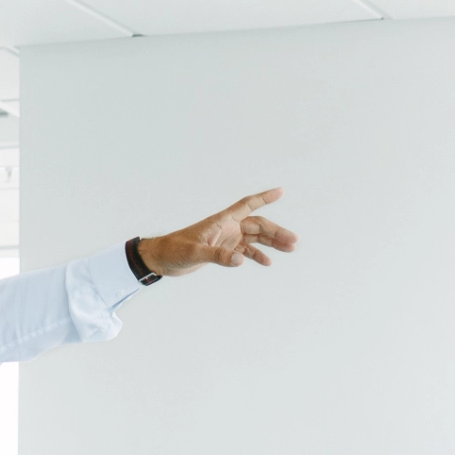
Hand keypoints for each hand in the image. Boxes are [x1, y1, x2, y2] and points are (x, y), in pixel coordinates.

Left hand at [137, 188, 296, 275]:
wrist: (161, 259)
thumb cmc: (174, 250)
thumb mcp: (195, 253)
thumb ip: (218, 256)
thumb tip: (240, 259)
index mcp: (221, 220)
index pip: (247, 205)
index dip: (264, 198)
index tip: (280, 191)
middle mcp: (227, 227)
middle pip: (257, 225)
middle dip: (276, 232)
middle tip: (294, 241)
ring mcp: (226, 238)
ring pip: (255, 238)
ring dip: (272, 243)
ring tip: (290, 249)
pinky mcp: (222, 250)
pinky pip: (245, 251)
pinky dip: (257, 255)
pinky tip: (268, 262)